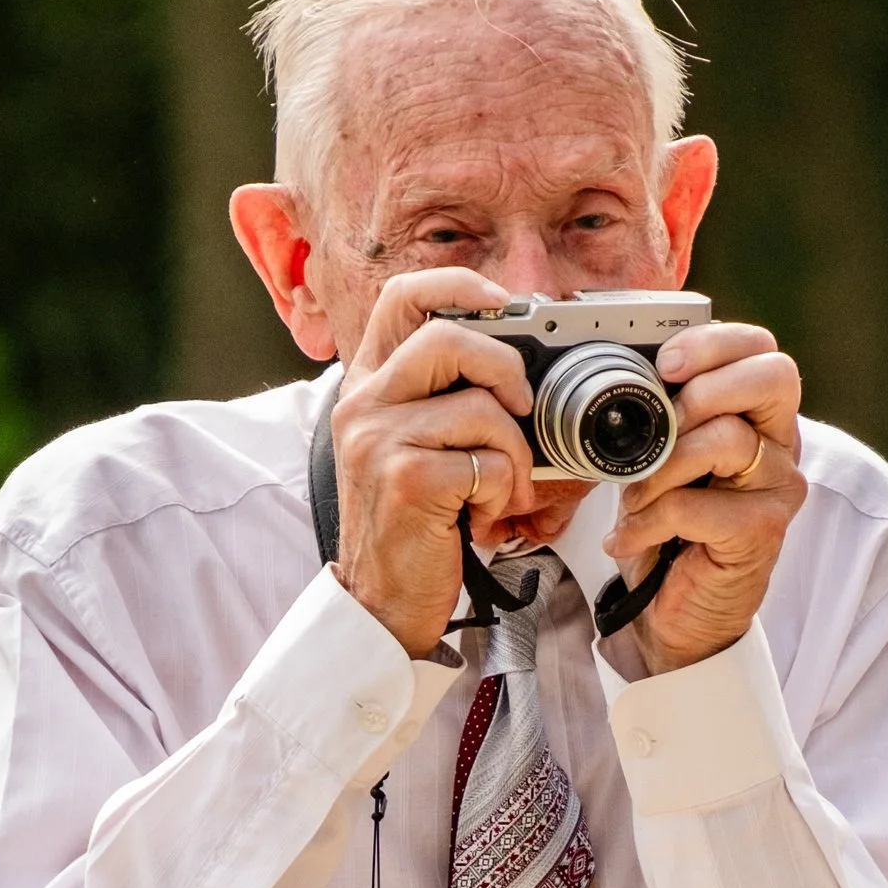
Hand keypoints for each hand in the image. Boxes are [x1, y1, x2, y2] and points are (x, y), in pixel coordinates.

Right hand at [327, 268, 540, 658]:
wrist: (379, 601)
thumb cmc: (411, 524)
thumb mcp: (415, 447)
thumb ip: (445, 398)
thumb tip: (521, 363)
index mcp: (369, 384)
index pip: (404, 296)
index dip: (461, 286)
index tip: (504, 306)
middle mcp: (364, 403)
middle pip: (448, 337)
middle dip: (506, 370)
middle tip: (522, 410)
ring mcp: (379, 440)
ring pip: (480, 405)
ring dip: (515, 452)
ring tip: (503, 487)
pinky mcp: (406, 480)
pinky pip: (487, 460)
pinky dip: (505, 490)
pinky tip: (483, 515)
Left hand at [605, 322, 805, 674]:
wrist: (672, 614)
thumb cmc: (667, 530)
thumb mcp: (658, 458)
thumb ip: (658, 413)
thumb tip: (619, 368)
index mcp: (757, 414)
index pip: (760, 349)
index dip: (713, 343)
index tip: (663, 364)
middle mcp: (780, 444)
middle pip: (772, 376)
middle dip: (703, 389)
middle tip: (660, 425)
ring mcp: (778, 488)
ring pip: (727, 439)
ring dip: (660, 466)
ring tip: (633, 498)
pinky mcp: (761, 531)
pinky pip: (696, 505)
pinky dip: (648, 520)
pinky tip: (628, 537)